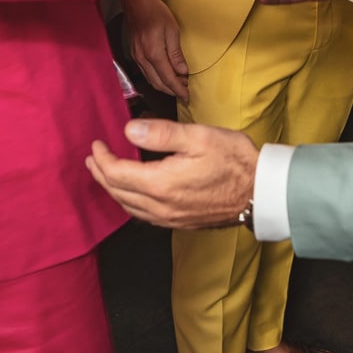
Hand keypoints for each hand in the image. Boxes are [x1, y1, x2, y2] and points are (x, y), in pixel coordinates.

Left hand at [86, 120, 257, 228]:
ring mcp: (170, 218)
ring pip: (129, 207)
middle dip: (101, 175)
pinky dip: (129, 202)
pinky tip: (132, 194)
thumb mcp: (199, 137)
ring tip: (105, 175)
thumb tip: (129, 130)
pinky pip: (144, 215)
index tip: (96, 144)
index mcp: (161, 184)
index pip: (118, 173)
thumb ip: (161, 133)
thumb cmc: (234, 161)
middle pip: (118, 193)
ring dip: (113, 190)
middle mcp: (161, 206)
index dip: (103, 158)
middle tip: (92, 160)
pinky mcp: (180, 223)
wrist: (260, 192)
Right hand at [119, 0, 188, 99]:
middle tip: (185, 91)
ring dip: (164, 86)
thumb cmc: (156, 12)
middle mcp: (142, 59)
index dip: (179, 89)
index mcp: (153, 53)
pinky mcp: (134, 55)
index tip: (187, 96)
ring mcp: (136, 58)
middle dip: (172, 90)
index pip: (168, 79)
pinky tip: (165, 75)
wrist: (137, 2)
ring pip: (151, 80)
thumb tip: (183, 72)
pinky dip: (156, 78)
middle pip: (158, 83)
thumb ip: (176, 54)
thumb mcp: (172, 30)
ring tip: (178, 84)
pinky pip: (146, 73)